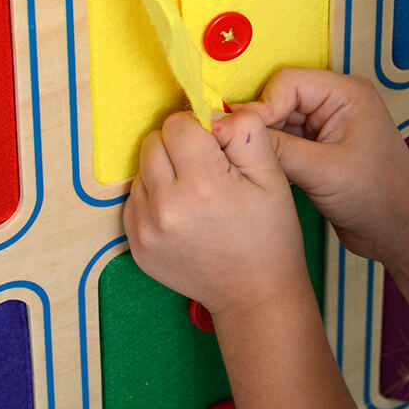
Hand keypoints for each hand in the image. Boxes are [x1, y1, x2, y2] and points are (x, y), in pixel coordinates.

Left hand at [123, 109, 311, 315]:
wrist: (255, 293)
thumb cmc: (270, 234)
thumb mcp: (272, 175)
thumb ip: (245, 132)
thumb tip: (213, 114)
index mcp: (202, 185)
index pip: (179, 124)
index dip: (201, 129)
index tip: (220, 148)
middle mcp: (164, 206)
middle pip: (154, 142)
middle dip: (179, 146)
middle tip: (208, 169)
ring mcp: (144, 228)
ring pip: (142, 168)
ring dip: (165, 170)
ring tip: (196, 194)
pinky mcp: (135, 245)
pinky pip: (136, 198)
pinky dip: (156, 196)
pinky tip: (184, 212)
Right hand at [231, 68, 408, 262]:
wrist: (400, 232)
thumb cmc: (378, 198)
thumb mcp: (324, 172)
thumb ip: (279, 150)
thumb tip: (231, 131)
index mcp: (346, 93)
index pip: (289, 82)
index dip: (262, 105)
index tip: (242, 134)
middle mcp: (336, 102)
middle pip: (280, 99)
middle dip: (258, 124)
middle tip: (233, 148)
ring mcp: (326, 126)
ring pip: (279, 121)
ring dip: (263, 140)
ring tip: (245, 162)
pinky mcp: (318, 149)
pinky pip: (284, 141)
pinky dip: (270, 153)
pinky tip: (259, 170)